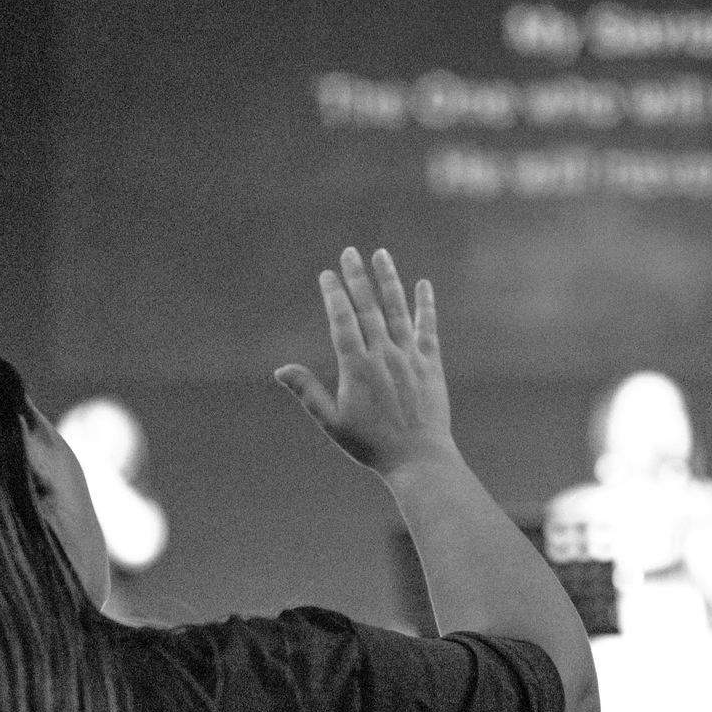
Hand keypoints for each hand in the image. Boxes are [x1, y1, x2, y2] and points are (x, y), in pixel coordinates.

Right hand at [274, 247, 455, 475]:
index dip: (334, 295)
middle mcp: (384, 355)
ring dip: (389, 280)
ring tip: (381, 255)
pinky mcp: (431, 364)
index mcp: (357, 367)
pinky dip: (425, 306)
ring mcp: (410, 357)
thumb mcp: (332, 422)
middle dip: (357, 277)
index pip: (343, 321)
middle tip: (350, 252)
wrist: (418, 459)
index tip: (328, 274)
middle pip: (369, 307)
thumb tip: (281, 370)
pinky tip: (423, 284)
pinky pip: (428, 328)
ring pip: (398, 310)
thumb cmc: (371, 445)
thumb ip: (308, 392)